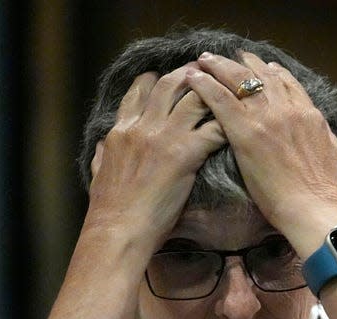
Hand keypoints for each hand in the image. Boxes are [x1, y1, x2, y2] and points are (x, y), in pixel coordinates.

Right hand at [86, 63, 225, 253]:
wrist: (118, 228)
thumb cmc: (109, 209)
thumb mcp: (97, 173)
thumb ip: (101, 155)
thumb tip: (100, 147)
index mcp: (121, 130)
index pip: (138, 91)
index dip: (155, 78)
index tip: (169, 75)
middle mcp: (142, 126)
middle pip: (169, 84)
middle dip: (189, 73)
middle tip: (207, 72)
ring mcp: (164, 137)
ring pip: (193, 98)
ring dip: (213, 93)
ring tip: (228, 92)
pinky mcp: (185, 154)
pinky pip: (213, 129)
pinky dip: (227, 124)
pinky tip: (238, 126)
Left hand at [190, 51, 336, 254]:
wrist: (314, 209)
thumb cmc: (325, 192)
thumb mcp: (333, 154)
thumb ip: (324, 136)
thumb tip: (322, 130)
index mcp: (308, 115)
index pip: (287, 83)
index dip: (270, 71)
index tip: (260, 65)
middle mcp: (288, 109)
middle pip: (261, 75)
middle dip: (241, 63)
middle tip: (225, 57)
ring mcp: (266, 118)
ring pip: (239, 79)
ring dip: (219, 66)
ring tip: (204, 60)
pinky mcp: (246, 132)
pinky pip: (221, 99)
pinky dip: (205, 85)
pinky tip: (194, 78)